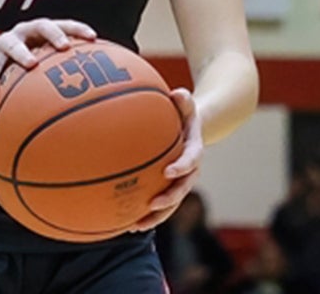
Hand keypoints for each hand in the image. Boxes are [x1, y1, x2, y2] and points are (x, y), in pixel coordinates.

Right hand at [0, 18, 95, 95]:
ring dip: (23, 53)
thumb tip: (94, 92)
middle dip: (55, 34)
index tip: (93, 38)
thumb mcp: (44, 63)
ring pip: (13, 43)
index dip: (78, 29)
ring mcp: (7, 41)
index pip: (64, 24)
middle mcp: (26, 31)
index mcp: (43, 30)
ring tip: (32, 64)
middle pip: (42, 25)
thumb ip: (63, 71)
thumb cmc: (28, 63)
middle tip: (64, 47)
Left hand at [129, 87, 202, 230]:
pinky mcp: (168, 188)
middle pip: (182, 189)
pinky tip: (125, 224)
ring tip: (136, 226)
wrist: (193, 129)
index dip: (182, 167)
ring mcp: (179, 182)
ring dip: (155, 216)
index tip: (168, 172)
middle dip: (168, 199)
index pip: (192, 160)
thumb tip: (177, 93)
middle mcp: (189, 171)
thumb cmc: (184, 113)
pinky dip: (144, 214)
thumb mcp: (186, 104)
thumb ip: (184, 99)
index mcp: (194, 150)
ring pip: (170, 204)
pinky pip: (158, 204)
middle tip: (152, 205)